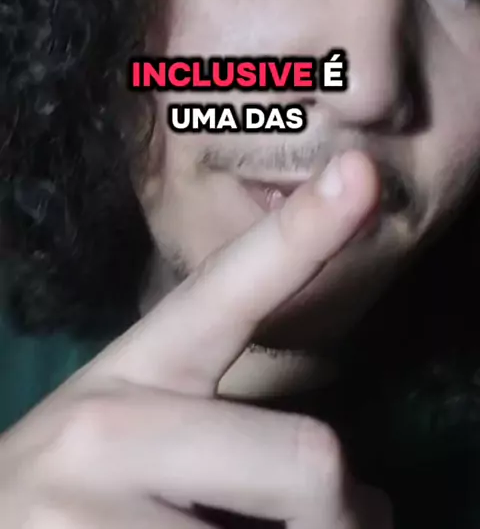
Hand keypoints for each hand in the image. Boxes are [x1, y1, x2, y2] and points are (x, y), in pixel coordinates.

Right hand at [0, 151, 391, 527]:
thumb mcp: (140, 432)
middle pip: (308, 458)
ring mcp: (90, 515)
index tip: (360, 172)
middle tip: (348, 520)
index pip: (227, 288)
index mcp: (138, 368)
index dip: (300, 233)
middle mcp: (108, 428)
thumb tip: (364, 497)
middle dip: (347, 508)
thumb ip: (235, 435)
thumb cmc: (79, 489)